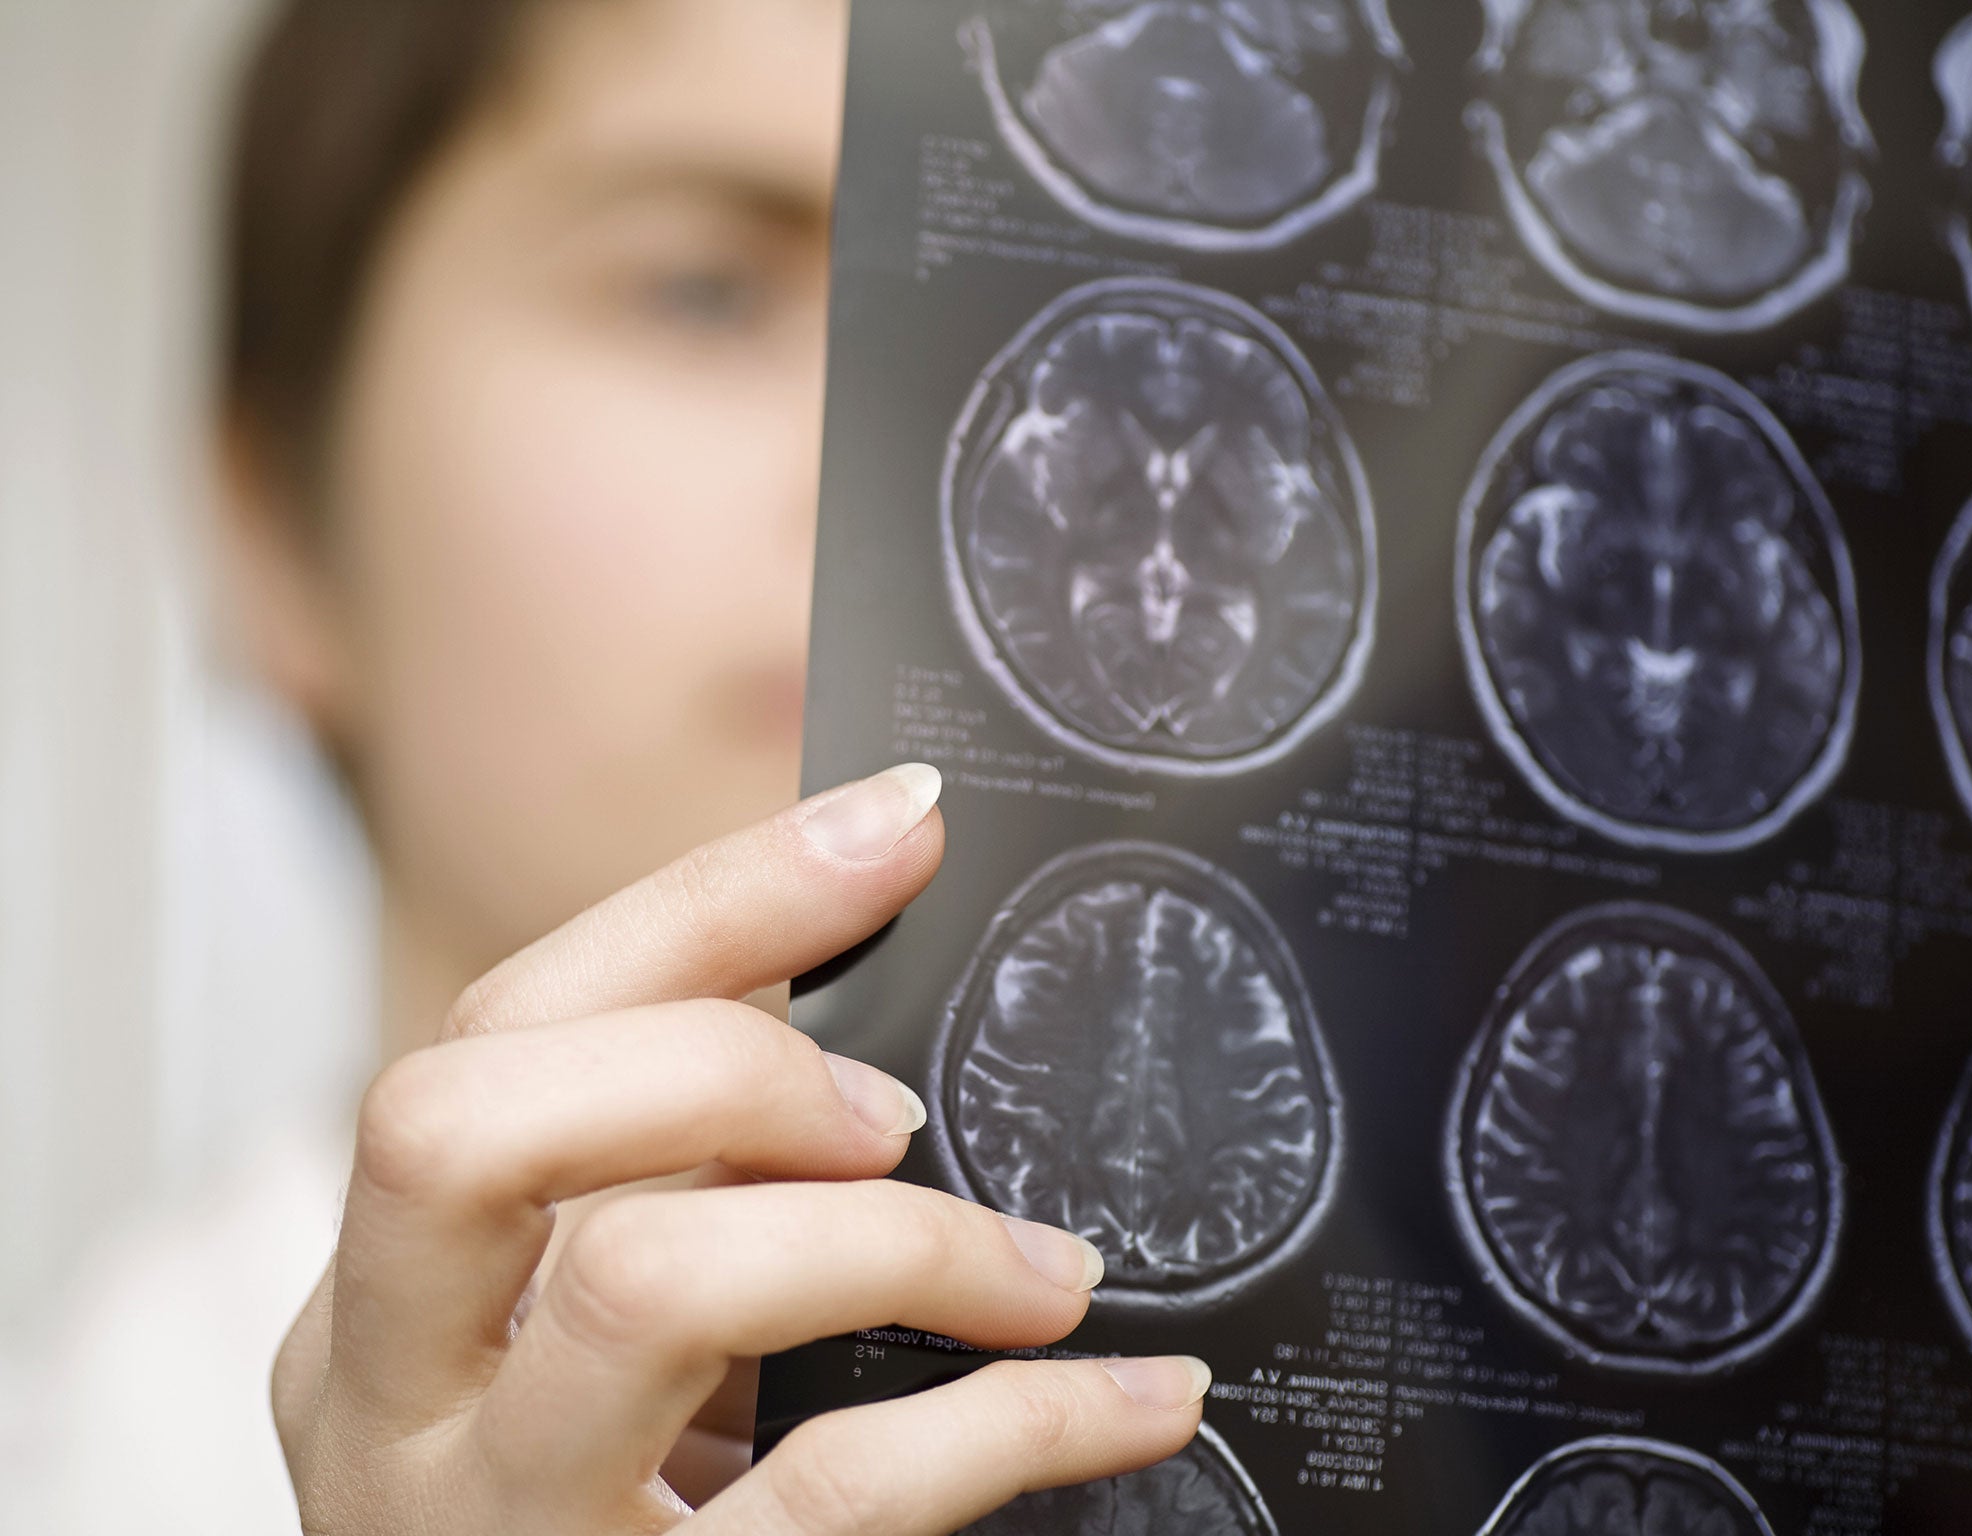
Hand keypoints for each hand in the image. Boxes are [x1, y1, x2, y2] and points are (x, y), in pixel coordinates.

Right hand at [273, 765, 1209, 1534]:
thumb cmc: (644, 1517)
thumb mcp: (619, 1336)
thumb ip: (684, 1177)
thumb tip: (855, 967)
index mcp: (386, 1297)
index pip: (495, 1032)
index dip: (704, 902)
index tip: (902, 824)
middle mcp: (390, 1409)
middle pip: (462, 1121)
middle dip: (712, 1060)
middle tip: (886, 1112)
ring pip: (644, 1285)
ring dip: (891, 1236)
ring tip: (1040, 1269)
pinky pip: (835, 1497)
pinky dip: (1017, 1424)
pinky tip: (1135, 1396)